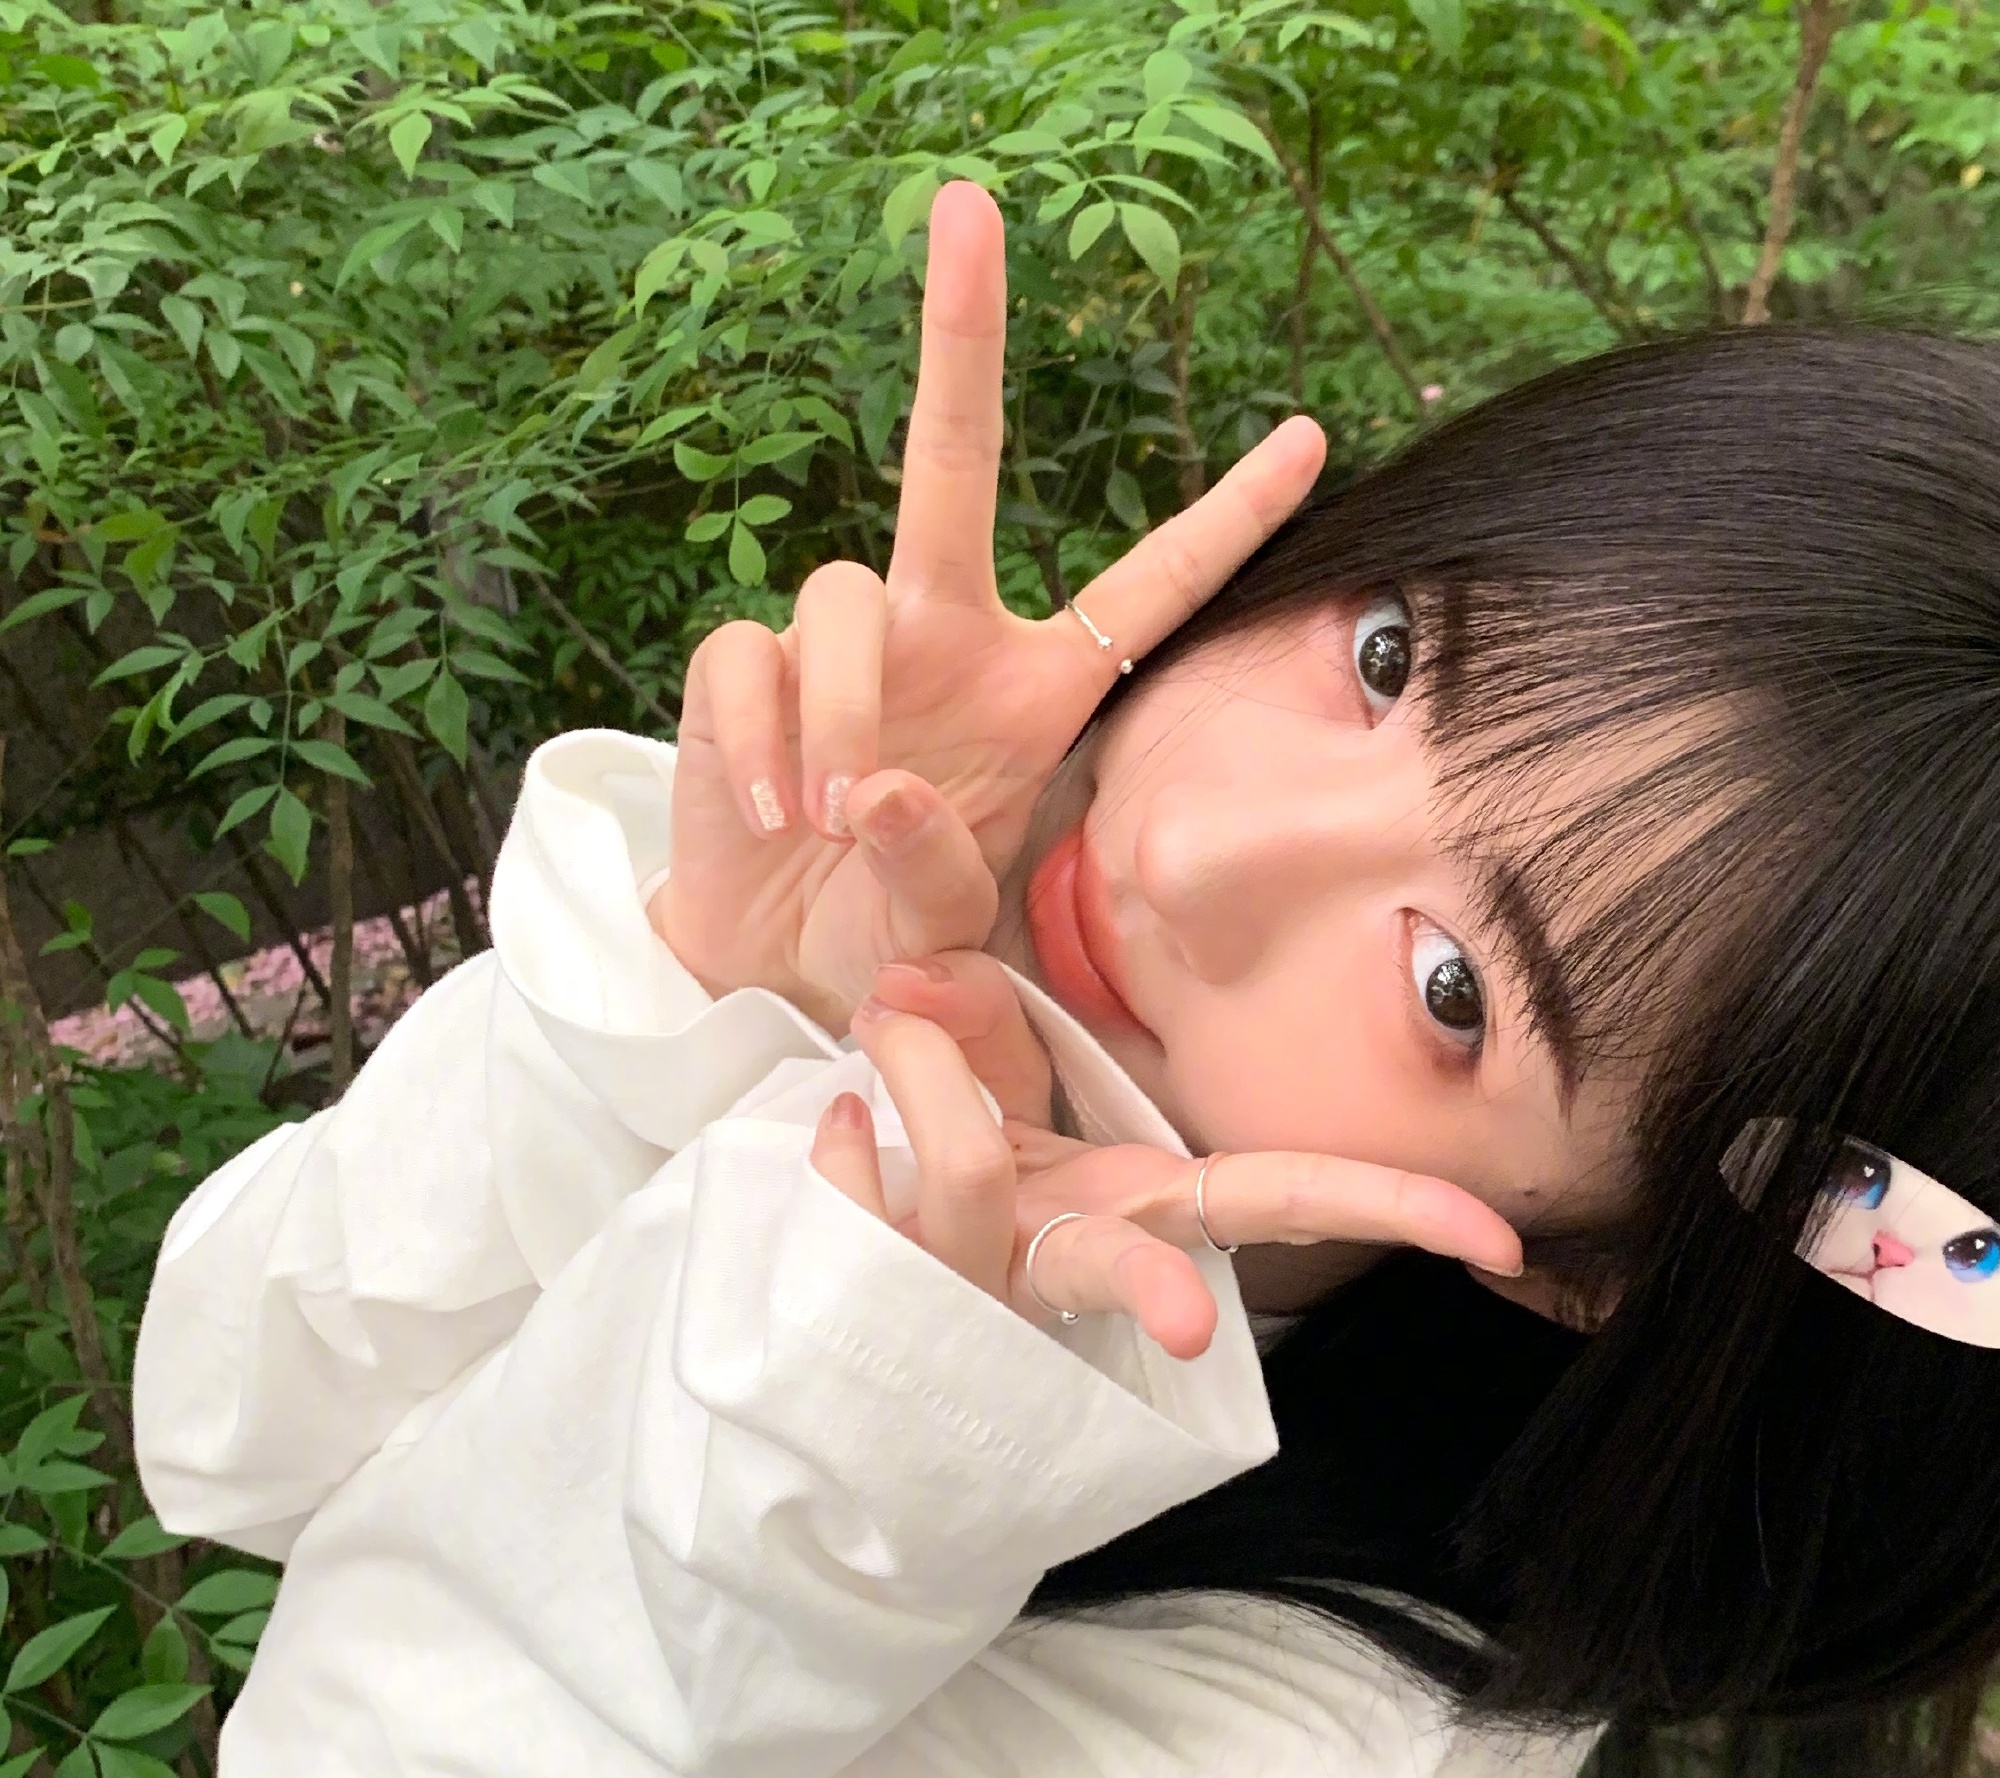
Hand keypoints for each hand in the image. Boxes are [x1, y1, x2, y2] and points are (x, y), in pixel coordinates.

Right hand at [657, 183, 1324, 1033]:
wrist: (776, 970)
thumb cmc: (889, 933)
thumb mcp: (948, 926)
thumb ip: (936, 871)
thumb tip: (878, 785)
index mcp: (1033, 689)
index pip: (1145, 590)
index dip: (1226, 519)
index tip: (1313, 437)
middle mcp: (944, 637)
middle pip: (954, 458)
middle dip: (960, 332)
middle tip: (970, 204)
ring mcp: (843, 644)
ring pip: (844, 594)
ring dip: (845, 710)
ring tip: (831, 819)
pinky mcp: (746, 669)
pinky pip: (751, 656)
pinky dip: (764, 735)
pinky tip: (774, 812)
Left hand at [807, 957, 1524, 1357]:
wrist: (838, 1305)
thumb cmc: (948, 1171)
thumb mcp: (981, 1084)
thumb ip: (968, 1015)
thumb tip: (913, 976)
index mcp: (1128, 1203)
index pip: (1278, 1197)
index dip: (1390, 1209)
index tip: (1492, 1238)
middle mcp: (1067, 1255)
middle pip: (1142, 1264)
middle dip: (1159, 1289)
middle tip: (1197, 1334)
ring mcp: (974, 1286)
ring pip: (965, 1175)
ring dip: (923, 1073)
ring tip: (879, 1024)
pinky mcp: (888, 1300)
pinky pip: (852, 1191)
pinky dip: (834, 1141)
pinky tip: (829, 1122)